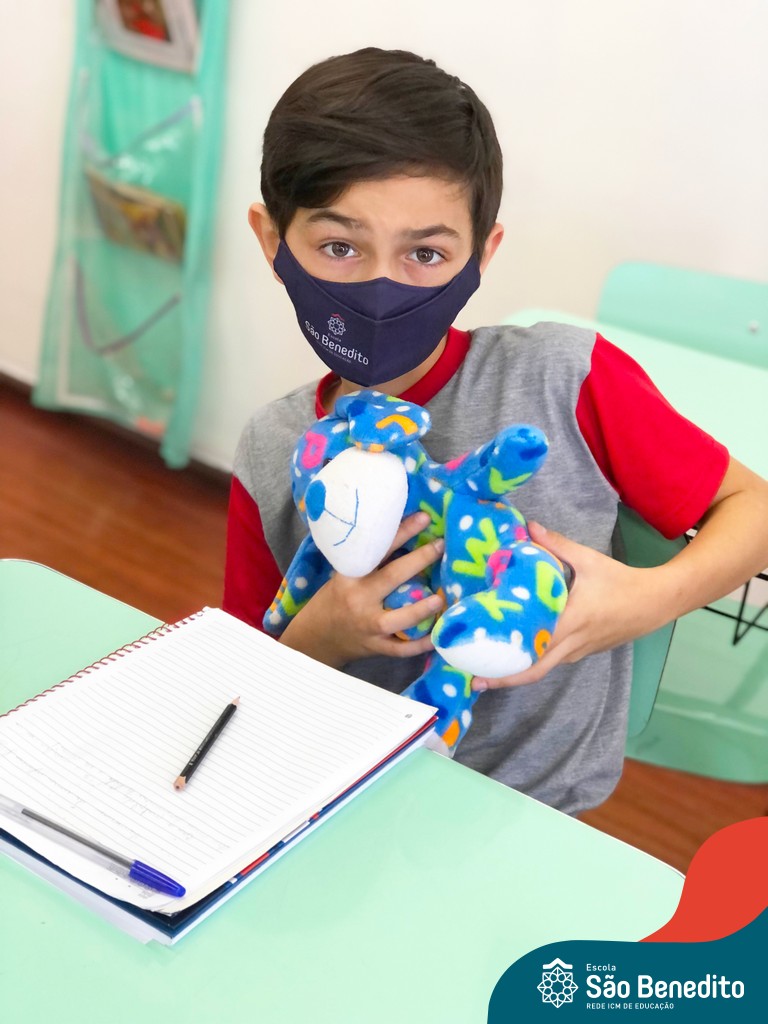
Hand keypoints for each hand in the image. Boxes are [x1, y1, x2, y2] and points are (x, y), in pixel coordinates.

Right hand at [279, 511, 444, 667]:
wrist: (317, 637)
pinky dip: (420, 644)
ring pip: (398, 619)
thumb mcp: (346, 576)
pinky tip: (437, 635)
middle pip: (391, 577)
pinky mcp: (377, 647)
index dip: (402, 532)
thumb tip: (406, 535)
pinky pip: (402, 649)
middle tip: (441, 545)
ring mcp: (368, 626)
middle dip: (419, 560)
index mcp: (350, 577)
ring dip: (421, 609)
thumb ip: (370, 563)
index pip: (378, 550)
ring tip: (440, 599)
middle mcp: (358, 600)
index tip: (424, 517)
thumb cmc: (337, 599)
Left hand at [472, 521, 668, 689]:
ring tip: (489, 666)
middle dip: (504, 678)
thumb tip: (529, 525)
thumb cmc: (622, 581)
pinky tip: (518, 652)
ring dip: (518, 671)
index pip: (534, 652)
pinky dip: (535, 661)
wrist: (656, 602)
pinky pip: (555, 661)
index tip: (478, 667)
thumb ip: (556, 544)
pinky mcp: (585, 651)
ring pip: (544, 668)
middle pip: (534, 671)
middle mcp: (573, 643)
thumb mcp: (589, 560)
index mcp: (570, 622)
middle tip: (474, 679)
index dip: (506, 665)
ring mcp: (580, 651)